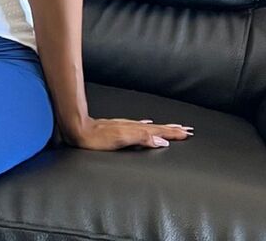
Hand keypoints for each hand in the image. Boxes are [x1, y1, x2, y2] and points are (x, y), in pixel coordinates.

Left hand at [60, 117, 193, 150]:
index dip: (173, 133)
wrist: (78, 129)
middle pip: (157, 127)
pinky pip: (139, 126)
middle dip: (172, 129)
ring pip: (149, 126)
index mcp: (135, 130)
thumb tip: (162, 141)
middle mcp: (132, 126)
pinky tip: (148, 124)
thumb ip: (141, 138)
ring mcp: (126, 126)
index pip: (159, 131)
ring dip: (163, 127)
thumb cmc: (97, 138)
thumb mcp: (121, 139)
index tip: (187, 133)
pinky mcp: (119, 128)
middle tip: (187, 130)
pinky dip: (147, 126)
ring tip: (173, 127)